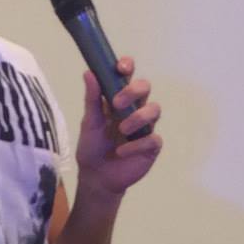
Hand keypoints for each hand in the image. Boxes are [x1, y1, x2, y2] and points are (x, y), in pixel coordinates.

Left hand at [74, 58, 163, 199]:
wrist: (96, 177)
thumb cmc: (92, 147)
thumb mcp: (89, 123)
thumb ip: (92, 99)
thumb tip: (89, 73)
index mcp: (118, 99)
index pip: (127, 76)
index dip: (128, 67)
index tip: (121, 67)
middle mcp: (135, 108)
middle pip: (145, 87)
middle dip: (134, 91)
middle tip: (117, 103)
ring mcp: (145, 126)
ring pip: (155, 109)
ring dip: (138, 116)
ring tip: (122, 129)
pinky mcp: (151, 146)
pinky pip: (153, 139)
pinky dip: (137, 144)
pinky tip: (122, 151)